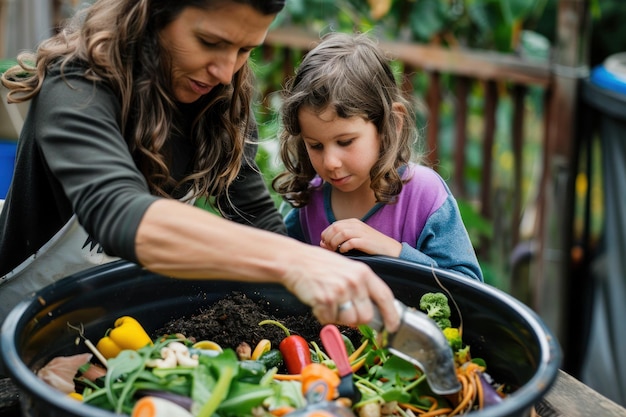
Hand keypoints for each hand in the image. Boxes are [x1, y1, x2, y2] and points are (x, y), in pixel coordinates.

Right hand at [280, 242, 399, 331]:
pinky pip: (330, 320)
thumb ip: (361, 288)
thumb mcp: (347, 270)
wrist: (295, 261)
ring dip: (338, 318)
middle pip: (366, 316)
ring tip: (329, 303)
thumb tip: (370, 313)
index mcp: (363, 273)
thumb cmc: (319, 265)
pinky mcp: (326, 300)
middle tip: (343, 310)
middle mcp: (355, 282)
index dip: (391, 315)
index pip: (386, 297)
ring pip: (349, 321)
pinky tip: (318, 302)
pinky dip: (323, 315)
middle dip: (356, 320)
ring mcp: (341, 291)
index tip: (392, 327)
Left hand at [320, 218, 402, 256]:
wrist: (390, 250)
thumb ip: (338, 239)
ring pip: (340, 234)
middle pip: (335, 228)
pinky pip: (349, 242)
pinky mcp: (366, 241)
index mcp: (353, 222)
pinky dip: (344, 248)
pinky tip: (345, 252)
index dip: (326, 235)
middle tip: (329, 249)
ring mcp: (361, 232)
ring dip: (334, 243)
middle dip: (328, 239)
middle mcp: (356, 225)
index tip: (325, 245)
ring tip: (335, 250)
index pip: (332, 226)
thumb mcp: (354, 239)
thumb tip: (321, 243)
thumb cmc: (370, 246)